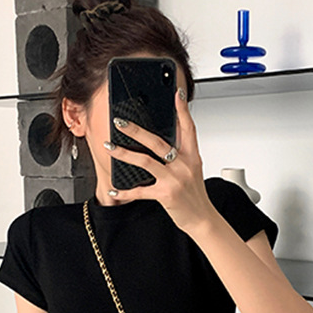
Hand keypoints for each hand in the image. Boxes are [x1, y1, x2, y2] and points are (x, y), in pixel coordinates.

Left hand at [105, 89, 218, 236]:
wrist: (202, 219)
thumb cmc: (195, 195)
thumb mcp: (193, 170)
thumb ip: (181, 155)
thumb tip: (161, 143)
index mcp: (191, 156)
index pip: (188, 128)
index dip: (182, 110)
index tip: (177, 93)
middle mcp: (183, 165)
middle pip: (158, 142)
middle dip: (136, 130)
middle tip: (120, 122)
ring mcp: (174, 179)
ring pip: (146, 161)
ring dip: (125, 153)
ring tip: (110, 147)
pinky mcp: (166, 194)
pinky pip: (141, 191)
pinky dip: (126, 191)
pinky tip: (114, 190)